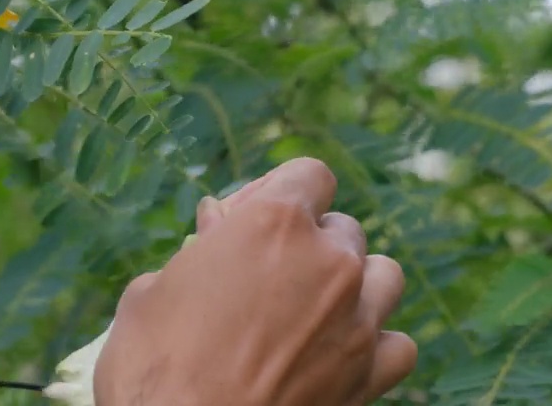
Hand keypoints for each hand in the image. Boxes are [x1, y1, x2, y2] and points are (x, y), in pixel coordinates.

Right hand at [93, 158, 416, 405]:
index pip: (309, 174)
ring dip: (355, 284)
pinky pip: (398, 344)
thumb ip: (200, 252)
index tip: (249, 222)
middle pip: (342, 228)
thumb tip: (216, 234)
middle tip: (265, 275)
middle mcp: (328, 261)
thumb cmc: (153, 365)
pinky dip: (374, 344)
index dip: (280, 192)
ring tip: (313, 308)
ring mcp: (357, 321)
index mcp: (272, 222)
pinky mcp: (369, 377)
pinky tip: (338, 353)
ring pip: (384, 276)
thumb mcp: (154, 290)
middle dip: (309, 244)